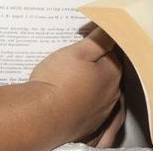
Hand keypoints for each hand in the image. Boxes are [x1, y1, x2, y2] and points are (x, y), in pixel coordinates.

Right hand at [28, 28, 122, 142]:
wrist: (39, 117)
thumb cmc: (57, 83)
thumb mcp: (77, 51)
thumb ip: (99, 39)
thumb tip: (113, 27)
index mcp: (113, 74)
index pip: (112, 52)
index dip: (98, 43)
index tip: (85, 41)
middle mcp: (112, 95)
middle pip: (108, 72)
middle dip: (97, 64)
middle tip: (77, 59)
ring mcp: (102, 113)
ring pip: (101, 92)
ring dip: (92, 84)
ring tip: (72, 79)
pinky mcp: (90, 127)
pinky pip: (95, 113)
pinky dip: (89, 104)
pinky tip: (78, 100)